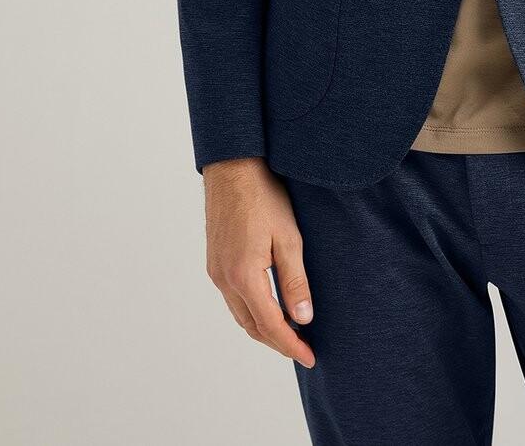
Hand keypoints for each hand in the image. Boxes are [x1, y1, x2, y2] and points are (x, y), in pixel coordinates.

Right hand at [202, 157, 316, 368]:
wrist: (233, 167)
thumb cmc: (263, 197)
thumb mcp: (289, 238)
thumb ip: (295, 282)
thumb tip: (303, 319)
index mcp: (244, 276)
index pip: (271, 326)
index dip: (291, 346)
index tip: (310, 358)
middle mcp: (224, 279)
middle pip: (252, 326)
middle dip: (278, 342)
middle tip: (303, 349)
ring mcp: (216, 271)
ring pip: (241, 314)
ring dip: (263, 327)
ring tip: (289, 333)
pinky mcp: (215, 261)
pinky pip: (233, 298)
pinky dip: (252, 310)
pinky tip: (268, 306)